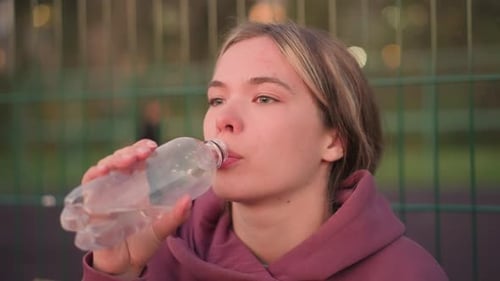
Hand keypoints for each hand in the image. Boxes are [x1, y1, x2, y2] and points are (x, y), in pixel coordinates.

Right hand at [82, 139, 191, 278]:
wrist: (125, 264)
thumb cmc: (143, 243)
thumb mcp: (163, 228)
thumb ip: (176, 216)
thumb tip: (188, 201)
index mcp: (137, 185)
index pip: (138, 159)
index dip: (142, 148)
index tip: (153, 147)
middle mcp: (120, 184)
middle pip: (122, 158)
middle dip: (131, 150)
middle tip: (144, 151)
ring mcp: (104, 191)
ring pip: (106, 165)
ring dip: (116, 158)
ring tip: (129, 158)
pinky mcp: (92, 201)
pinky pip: (89, 182)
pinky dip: (95, 173)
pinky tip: (104, 170)